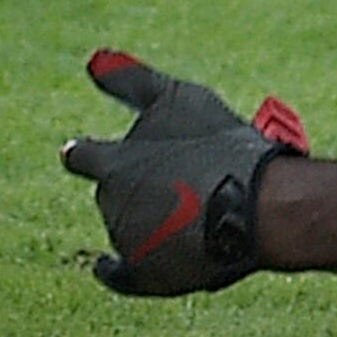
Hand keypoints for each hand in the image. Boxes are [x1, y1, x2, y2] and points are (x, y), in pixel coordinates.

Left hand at [59, 50, 308, 295]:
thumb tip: (92, 60)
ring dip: (145, 219)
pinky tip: (107, 265)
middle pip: (113, 194)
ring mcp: (127, 244)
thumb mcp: (177, 98)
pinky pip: (120, 274)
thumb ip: (130, 80)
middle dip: (135, 187)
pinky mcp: (146, 277)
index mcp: (113, 164)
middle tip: (173, 180)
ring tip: (190, 207)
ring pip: (126, 228)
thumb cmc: (219, 147)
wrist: (256, 206)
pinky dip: (114, 269)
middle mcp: (111, 205)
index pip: (83, 157)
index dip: (86, 153)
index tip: (79, 152)